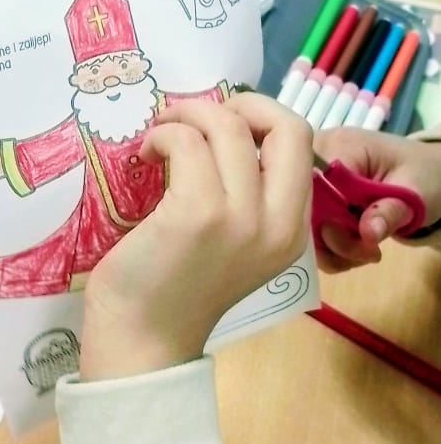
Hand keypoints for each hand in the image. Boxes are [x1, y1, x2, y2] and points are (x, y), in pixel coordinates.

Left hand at [80, 93, 312, 379]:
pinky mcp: (197, 212)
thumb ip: (244, 197)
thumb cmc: (174, 291)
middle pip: (287, 124)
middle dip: (240, 102)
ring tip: (159, 137)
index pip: (301, 144)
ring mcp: (240, 217)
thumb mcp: (233, 243)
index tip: (219, 129)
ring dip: (186, 116)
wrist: (142, 341)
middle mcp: (278, 223)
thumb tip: (222, 131)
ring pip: (227, 125)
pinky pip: (186, 142)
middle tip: (195, 119)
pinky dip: (163, 135)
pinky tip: (146, 156)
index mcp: (291, 230)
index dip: (260, 120)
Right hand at [313, 126, 440, 272]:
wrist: (427, 175)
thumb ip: (390, 211)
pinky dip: (332, 250)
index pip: (307, 185)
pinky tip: (357, 247)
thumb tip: (367, 232)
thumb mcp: (415, 192)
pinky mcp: (313, 202)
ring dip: (334, 250)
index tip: (358, 238)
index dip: (324, 219)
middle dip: (333, 241)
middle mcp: (314, 161)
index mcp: (338, 146)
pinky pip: (309, 234)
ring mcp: (311, 183)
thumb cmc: (423, 175)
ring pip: (301, 228)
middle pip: (298, 209)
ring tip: (367, 250)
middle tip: (368, 250)